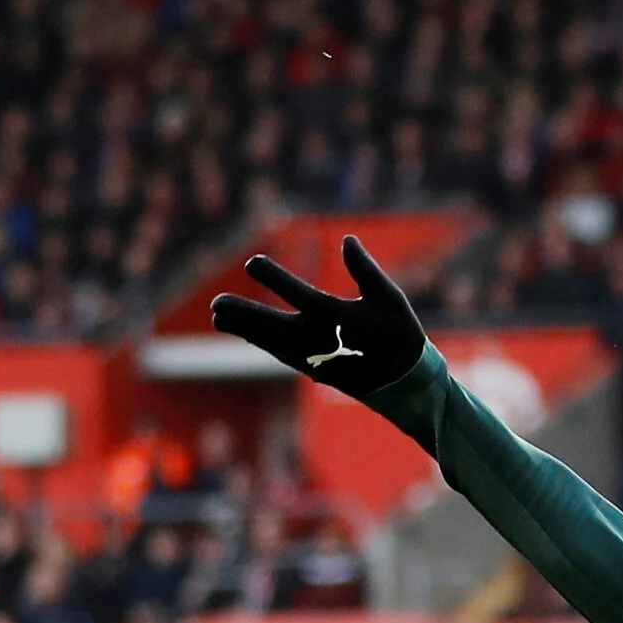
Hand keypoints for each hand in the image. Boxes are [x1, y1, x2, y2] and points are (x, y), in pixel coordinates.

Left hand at [208, 235, 428, 399]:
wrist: (405, 382)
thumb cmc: (400, 334)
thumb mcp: (390, 297)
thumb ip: (366, 269)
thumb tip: (347, 239)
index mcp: (337, 317)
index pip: (297, 293)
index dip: (273, 277)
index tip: (252, 263)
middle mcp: (319, 339)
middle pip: (272, 325)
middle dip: (244, 313)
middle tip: (217, 304)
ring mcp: (313, 357)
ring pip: (270, 341)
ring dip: (244, 328)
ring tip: (218, 316)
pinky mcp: (313, 369)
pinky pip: (279, 353)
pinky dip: (260, 341)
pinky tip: (245, 332)